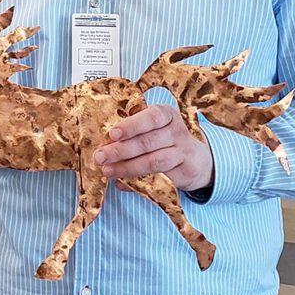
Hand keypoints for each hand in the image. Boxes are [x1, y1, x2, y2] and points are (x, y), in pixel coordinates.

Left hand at [93, 103, 212, 192]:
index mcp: (166, 114)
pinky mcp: (183, 170)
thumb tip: (104, 149)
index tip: (113, 134)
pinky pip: (159, 176)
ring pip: (153, 160)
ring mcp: (182, 151)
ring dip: (127, 166)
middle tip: (100, 156)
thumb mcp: (151, 130)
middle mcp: (177, 130)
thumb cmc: (164, 140)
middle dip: (120, 149)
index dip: (131, 126)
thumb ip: (131, 136)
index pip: (151, 117)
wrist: (195, 160)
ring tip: (107, 170)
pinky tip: (122, 181)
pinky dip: (137, 179)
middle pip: (147, 141)